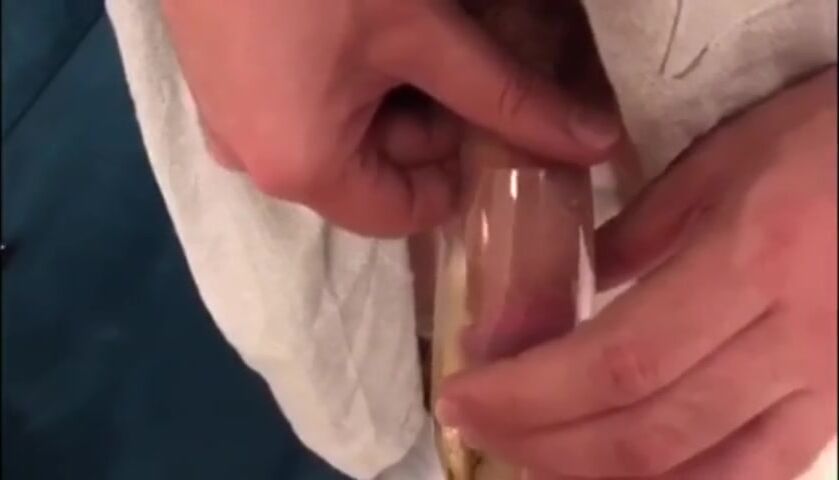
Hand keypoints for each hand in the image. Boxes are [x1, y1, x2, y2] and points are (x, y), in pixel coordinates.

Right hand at [161, 0, 620, 235]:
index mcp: (303, 169)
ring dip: (392, 88)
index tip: (495, 115)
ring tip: (407, 25)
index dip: (463, 170)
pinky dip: (347, 73)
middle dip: (430, 119)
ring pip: (345, 132)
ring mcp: (232, 120)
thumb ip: (508, 95)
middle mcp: (258, 162)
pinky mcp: (220, 79)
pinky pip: (305, 102)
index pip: (409, 213)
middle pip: (378, 171)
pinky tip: (361, 21)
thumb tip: (597, 145)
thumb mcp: (423, 33)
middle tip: (455, 50)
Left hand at [436, 67, 836, 478]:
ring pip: (698, 471)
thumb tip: (573, 290)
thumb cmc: (829, 141)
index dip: (529, 392)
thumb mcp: (727, 158)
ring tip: (528, 459)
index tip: (463, 391)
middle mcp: (792, 340)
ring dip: (595, 479)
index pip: (616, 360)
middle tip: (475, 424)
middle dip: (539, 439)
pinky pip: (757, 475)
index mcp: (752, 261)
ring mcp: (826, 386)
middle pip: (644, 428)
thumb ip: (643, 231)